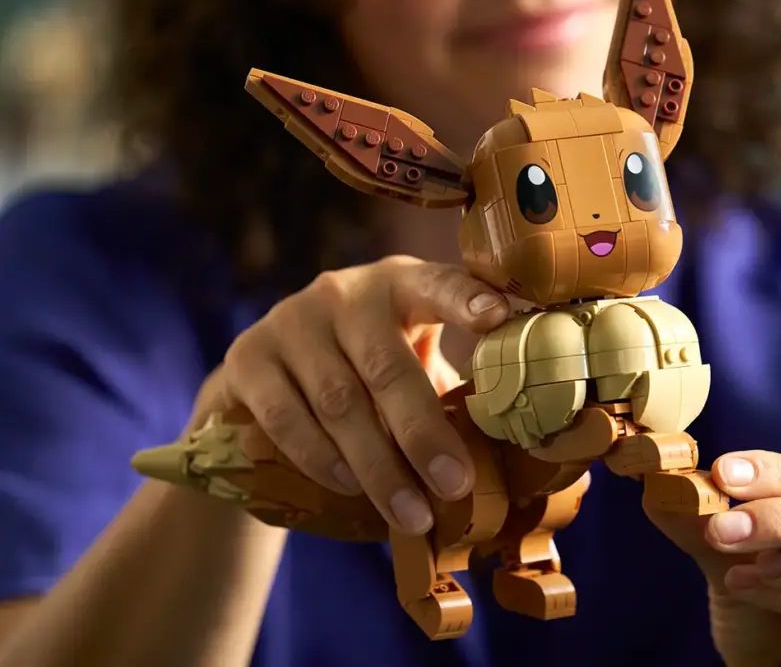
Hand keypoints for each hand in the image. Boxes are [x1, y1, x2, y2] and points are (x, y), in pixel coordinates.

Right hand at [192, 255, 508, 536]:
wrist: (263, 382)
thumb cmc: (363, 376)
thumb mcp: (408, 362)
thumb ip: (449, 389)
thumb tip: (513, 455)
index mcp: (399, 285)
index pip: (437, 284)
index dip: (466, 299)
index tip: (500, 315)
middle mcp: (344, 293)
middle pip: (387, 366)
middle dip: (424, 433)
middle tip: (456, 486)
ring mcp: (291, 321)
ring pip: (339, 401)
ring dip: (378, 466)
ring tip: (412, 515)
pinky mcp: (248, 357)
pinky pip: (286, 417)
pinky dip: (321, 459)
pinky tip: (350, 487)